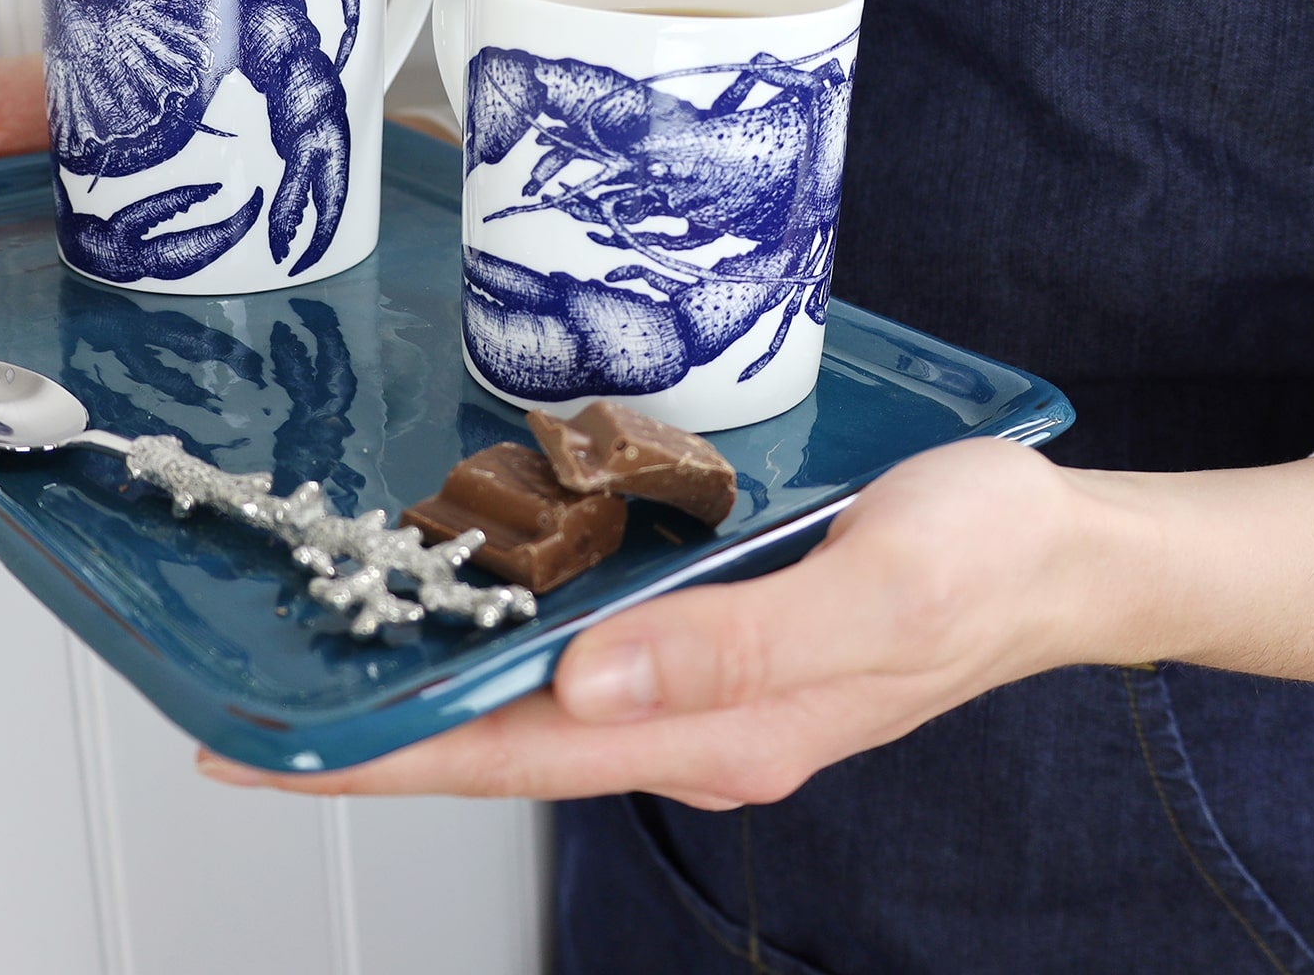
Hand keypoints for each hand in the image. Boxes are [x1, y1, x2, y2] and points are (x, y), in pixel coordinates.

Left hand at [198, 438, 1103, 806]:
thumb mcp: (880, 590)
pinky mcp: (718, 649)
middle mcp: (695, 728)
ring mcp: (705, 694)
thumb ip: (739, 648)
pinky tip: (467, 599)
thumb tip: (586, 683)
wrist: (1058, 558)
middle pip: (501, 740)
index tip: (261, 744)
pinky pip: (584, 659)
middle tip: (255, 693)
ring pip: (535, 703)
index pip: (510, 754)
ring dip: (431, 685)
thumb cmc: (980, 560)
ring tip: (326, 645)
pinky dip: (505, 641)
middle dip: (378, 729)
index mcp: (721, 731)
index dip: (381, 755)